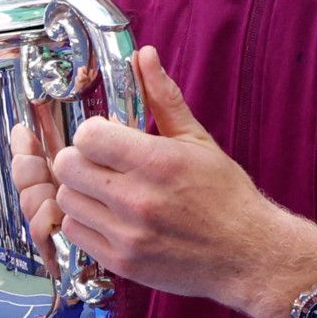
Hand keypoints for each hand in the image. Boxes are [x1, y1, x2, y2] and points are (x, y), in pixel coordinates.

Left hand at [12, 45, 316, 313]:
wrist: (250, 256)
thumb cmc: (225, 196)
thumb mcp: (197, 141)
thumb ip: (163, 98)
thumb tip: (144, 55)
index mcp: (157, 162)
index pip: (87, 135)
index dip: (92, 133)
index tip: (105, 139)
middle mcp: (139, 199)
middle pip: (67, 166)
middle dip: (79, 160)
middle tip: (98, 164)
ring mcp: (128, 234)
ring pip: (66, 200)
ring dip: (79, 191)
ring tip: (103, 191)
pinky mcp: (122, 262)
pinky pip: (74, 232)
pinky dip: (84, 222)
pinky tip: (106, 217)